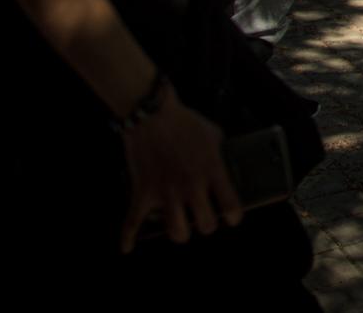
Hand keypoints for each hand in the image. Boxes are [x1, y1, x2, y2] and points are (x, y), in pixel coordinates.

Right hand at [120, 84, 242, 252]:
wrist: (152, 115)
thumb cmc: (185, 122)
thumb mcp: (214, 134)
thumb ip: (221, 154)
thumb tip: (226, 164)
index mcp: (212, 171)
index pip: (231, 206)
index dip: (234, 217)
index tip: (232, 218)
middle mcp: (191, 186)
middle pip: (205, 225)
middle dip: (206, 224)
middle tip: (204, 218)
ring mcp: (166, 192)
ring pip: (176, 231)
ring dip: (179, 231)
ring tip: (180, 225)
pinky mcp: (143, 193)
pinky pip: (132, 222)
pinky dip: (128, 237)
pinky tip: (128, 246)